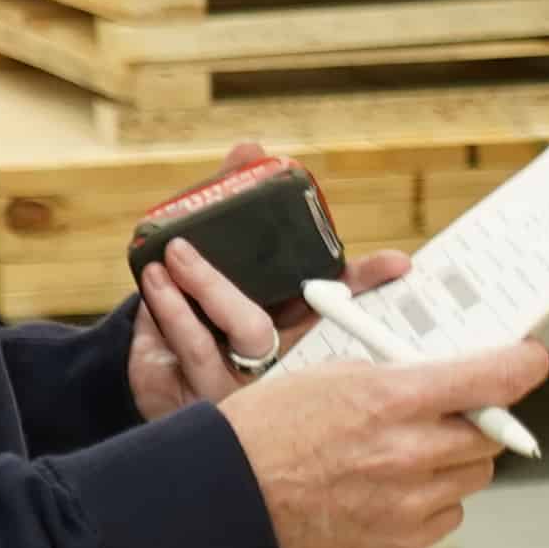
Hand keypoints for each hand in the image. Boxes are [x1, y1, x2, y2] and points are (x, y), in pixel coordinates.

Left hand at [123, 147, 413, 421]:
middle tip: (179, 248)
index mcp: (288, 327)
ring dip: (173, 304)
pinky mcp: (183, 398)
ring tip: (154, 266)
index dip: (364, 283)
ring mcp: (223, 385)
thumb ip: (234, 207)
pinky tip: (149, 293)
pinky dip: (154, 320)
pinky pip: (165, 361)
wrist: (164, 374)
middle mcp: (264, 360)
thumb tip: (250, 149)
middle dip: (213, 287)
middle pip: (251, 329)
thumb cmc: (206, 311)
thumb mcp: (223, 259)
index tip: (399, 264)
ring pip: (200, 348)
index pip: (333, 306)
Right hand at [223, 333, 548, 547]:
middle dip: (479, 418)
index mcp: (394, 399)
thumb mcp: (336, 373)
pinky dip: (435, 501)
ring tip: (407, 454)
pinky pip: (449, 515)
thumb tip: (450, 375)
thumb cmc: (271, 426)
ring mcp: (407, 502)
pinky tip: (394, 488)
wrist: (228, 490)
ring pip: (474, 476)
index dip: (521, 366)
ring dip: (455, 460)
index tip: (528, 361)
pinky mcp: (399, 541)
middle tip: (451, 413)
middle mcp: (409, 452)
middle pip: (491, 433)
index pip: (492, 380)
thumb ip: (401, 375)